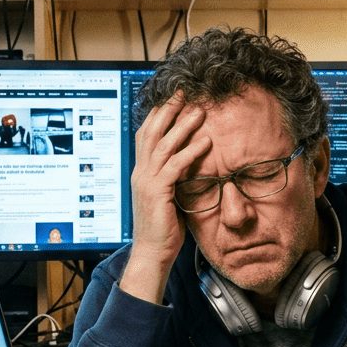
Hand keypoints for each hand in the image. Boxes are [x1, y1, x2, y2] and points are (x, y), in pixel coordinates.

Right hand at [120, 94, 210, 303]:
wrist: (151, 252)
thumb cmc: (162, 228)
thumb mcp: (166, 196)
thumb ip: (171, 178)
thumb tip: (187, 164)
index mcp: (141, 172)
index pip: (145, 135)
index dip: (157, 115)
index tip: (172, 99)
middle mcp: (140, 172)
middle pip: (150, 132)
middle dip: (167, 110)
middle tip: (183, 93)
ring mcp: (147, 181)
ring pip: (163, 145)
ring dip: (182, 126)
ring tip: (199, 112)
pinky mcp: (158, 192)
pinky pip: (175, 166)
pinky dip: (190, 152)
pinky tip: (205, 143)